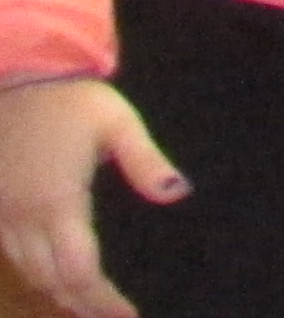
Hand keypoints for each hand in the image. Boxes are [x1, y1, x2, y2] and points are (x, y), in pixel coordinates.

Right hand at [0, 76, 182, 317]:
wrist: (19, 76)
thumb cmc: (72, 99)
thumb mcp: (118, 121)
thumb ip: (145, 160)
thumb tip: (178, 192)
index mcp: (58, 203)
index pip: (79, 270)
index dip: (102, 300)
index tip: (126, 317)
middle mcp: (24, 219)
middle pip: (51, 280)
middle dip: (82, 305)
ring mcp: (3, 216)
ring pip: (29, 272)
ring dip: (58, 293)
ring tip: (89, 307)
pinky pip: (12, 256)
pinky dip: (37, 273)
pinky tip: (54, 277)